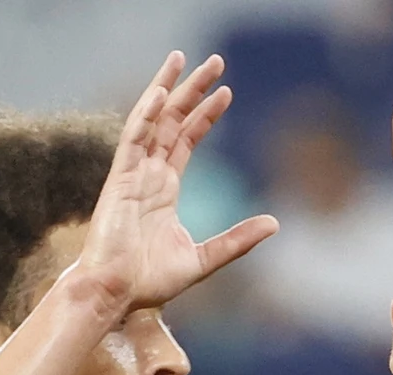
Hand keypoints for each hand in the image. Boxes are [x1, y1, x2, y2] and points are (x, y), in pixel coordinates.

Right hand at [73, 52, 278, 312]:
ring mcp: (132, 174)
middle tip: (214, 61)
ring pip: (151, 121)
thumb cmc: (150, 282)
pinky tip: (160, 94)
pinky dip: (145, 116)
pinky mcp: (119, 181)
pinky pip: (132, 140)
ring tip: (183, 59)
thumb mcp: (205, 258)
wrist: (118, 296)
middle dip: (191, 90)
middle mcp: (148, 174)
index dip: (205, 115)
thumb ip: (238, 240)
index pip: (186, 140)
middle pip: (172, 121)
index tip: (226, 93)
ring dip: (167, 89)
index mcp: (164, 188)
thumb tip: (275, 223)